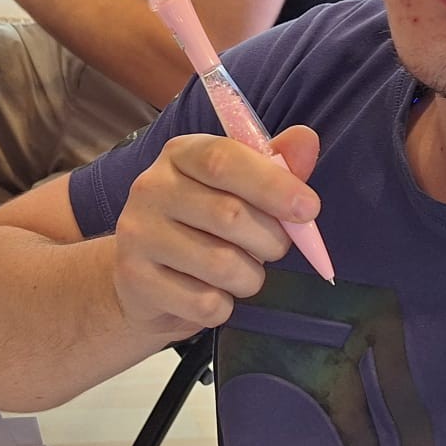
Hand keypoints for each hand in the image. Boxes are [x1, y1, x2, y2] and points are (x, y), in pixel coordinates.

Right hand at [110, 126, 321, 338]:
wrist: (144, 280)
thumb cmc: (202, 227)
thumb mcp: (238, 191)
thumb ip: (274, 167)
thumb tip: (306, 140)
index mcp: (180, 154)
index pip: (224, 158)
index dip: (272, 183)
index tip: (309, 208)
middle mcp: (151, 187)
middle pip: (229, 214)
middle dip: (271, 240)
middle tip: (273, 248)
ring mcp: (138, 234)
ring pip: (222, 265)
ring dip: (250, 277)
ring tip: (240, 273)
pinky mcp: (136, 280)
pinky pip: (205, 302)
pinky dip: (224, 306)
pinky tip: (211, 294)